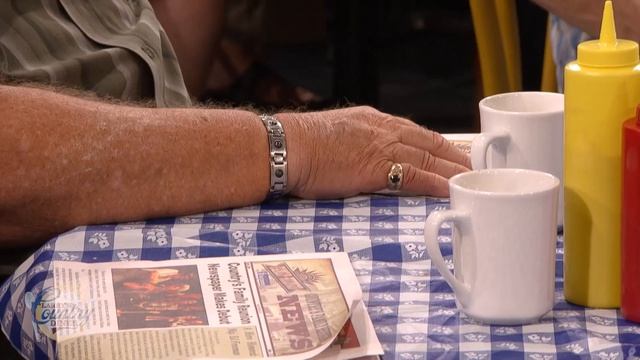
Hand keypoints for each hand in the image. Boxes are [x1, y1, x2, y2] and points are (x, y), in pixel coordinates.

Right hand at [277, 106, 470, 198]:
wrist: (287, 146)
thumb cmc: (301, 144)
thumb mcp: (335, 133)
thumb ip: (356, 141)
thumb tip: (361, 155)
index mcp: (374, 121)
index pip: (416, 131)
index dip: (438, 143)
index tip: (453, 152)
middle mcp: (384, 130)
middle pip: (430, 142)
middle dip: (456, 155)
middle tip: (477, 166)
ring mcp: (382, 148)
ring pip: (429, 158)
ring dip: (454, 169)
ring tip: (474, 179)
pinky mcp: (377, 168)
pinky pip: (415, 176)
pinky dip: (436, 183)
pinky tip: (451, 189)